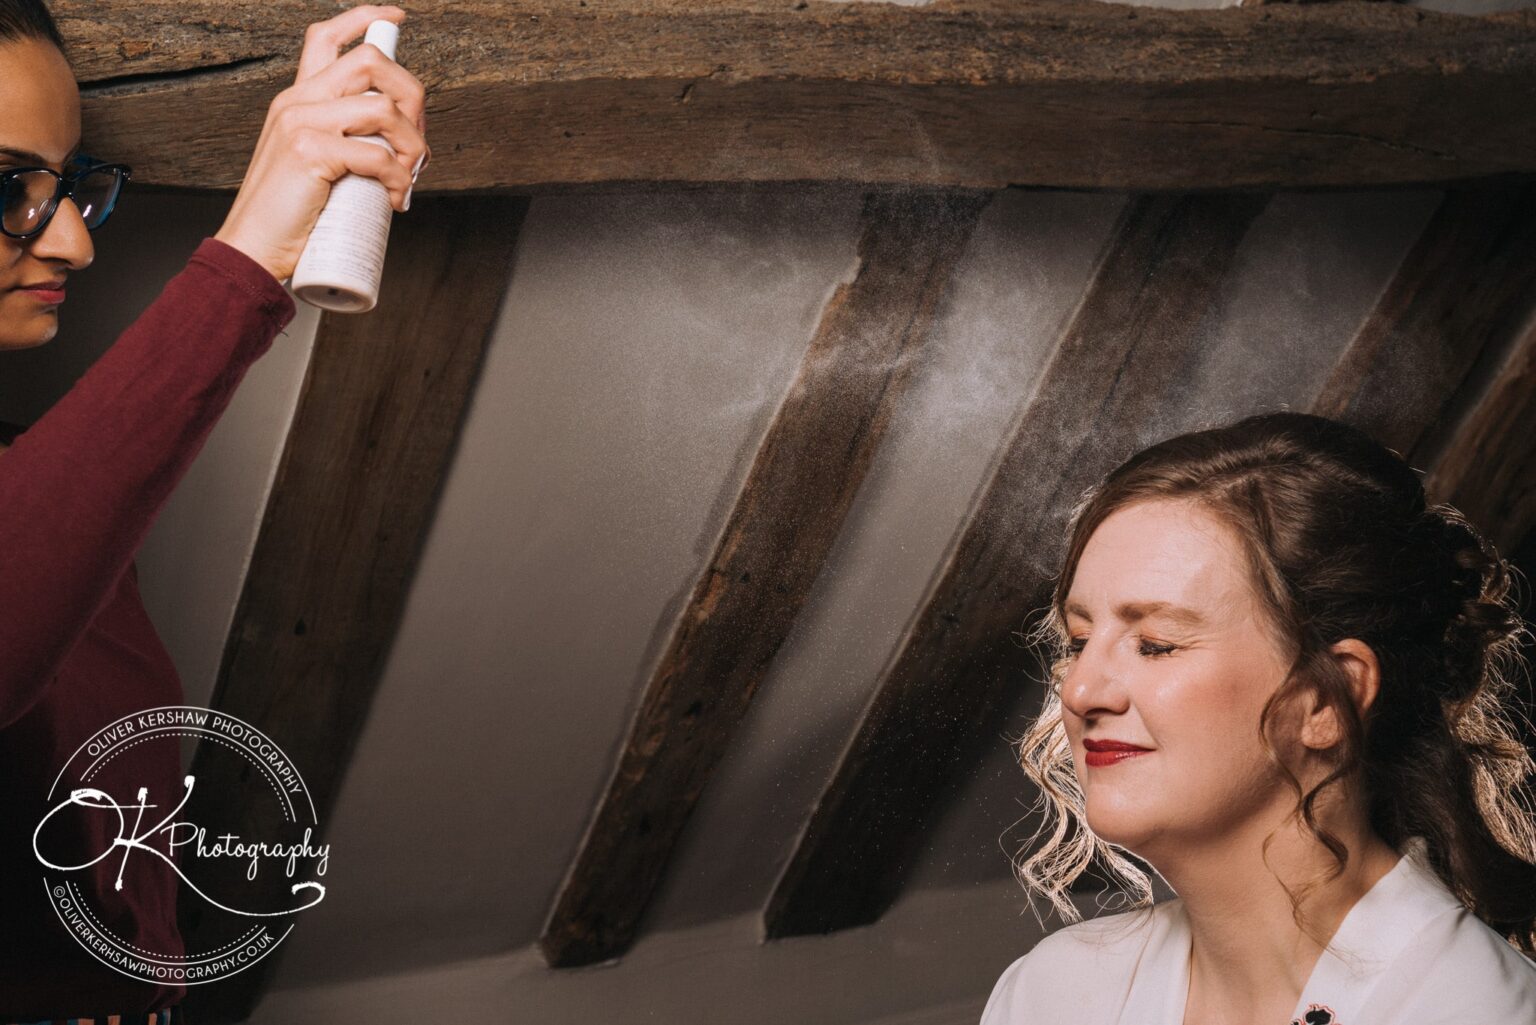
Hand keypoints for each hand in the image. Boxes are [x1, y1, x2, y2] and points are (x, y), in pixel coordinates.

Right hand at [214, 5, 430, 282]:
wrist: (251, 250)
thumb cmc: (288, 217)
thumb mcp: (314, 166)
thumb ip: (344, 143)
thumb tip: (399, 149)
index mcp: (296, 99)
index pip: (326, 37)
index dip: (365, 18)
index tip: (396, 18)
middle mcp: (296, 101)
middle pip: (371, 62)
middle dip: (413, 99)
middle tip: (419, 147)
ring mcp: (300, 123)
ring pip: (382, 108)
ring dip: (412, 145)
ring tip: (408, 179)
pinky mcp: (308, 152)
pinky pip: (376, 154)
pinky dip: (398, 179)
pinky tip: (395, 199)